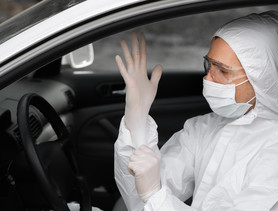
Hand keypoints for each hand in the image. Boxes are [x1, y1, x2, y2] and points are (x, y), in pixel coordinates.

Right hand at [116, 32, 161, 146]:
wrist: (139, 111)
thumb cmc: (144, 100)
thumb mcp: (153, 85)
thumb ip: (156, 75)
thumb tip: (159, 65)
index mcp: (141, 73)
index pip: (142, 56)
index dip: (142, 46)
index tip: (142, 37)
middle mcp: (135, 73)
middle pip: (135, 55)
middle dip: (135, 44)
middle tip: (133, 33)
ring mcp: (131, 77)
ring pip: (129, 61)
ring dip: (126, 51)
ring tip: (123, 40)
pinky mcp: (129, 83)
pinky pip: (124, 72)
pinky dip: (121, 65)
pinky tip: (118, 57)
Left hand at [128, 145, 160, 202]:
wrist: (152, 191)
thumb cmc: (150, 179)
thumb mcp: (153, 164)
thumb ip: (148, 156)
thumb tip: (136, 150)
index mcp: (156, 156)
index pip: (142, 147)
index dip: (139, 154)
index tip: (142, 162)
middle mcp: (153, 158)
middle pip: (136, 152)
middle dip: (135, 160)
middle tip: (140, 168)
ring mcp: (147, 163)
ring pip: (132, 158)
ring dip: (133, 165)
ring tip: (139, 172)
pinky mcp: (140, 169)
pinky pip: (129, 165)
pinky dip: (131, 171)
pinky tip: (137, 175)